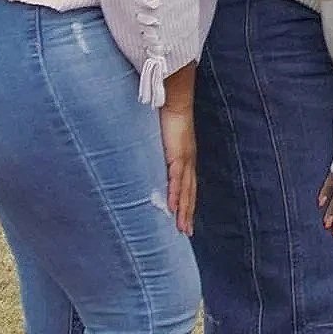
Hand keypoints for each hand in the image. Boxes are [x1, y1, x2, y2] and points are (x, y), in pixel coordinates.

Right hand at [158, 93, 196, 234]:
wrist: (175, 101)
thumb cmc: (167, 118)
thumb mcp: (160, 140)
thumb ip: (155, 151)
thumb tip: (142, 158)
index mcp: (185, 159)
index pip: (188, 186)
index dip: (187, 203)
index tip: (186, 219)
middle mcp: (188, 162)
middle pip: (190, 193)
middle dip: (188, 213)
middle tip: (186, 232)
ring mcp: (185, 160)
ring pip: (186, 190)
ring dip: (184, 210)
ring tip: (182, 228)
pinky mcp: (178, 155)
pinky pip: (177, 179)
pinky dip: (176, 194)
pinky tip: (174, 208)